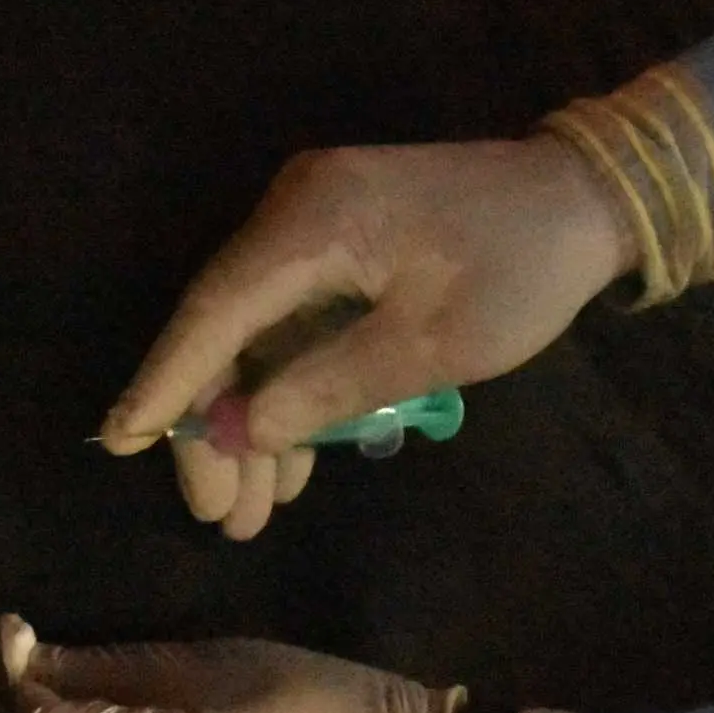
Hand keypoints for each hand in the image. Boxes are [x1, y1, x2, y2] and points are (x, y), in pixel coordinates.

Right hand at [96, 136, 634, 538]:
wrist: (589, 198)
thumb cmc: (519, 270)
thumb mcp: (431, 345)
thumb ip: (329, 387)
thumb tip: (244, 428)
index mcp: (313, 222)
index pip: (214, 310)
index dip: (167, 382)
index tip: (124, 442)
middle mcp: (296, 211)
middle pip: (225, 326)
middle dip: (216, 425)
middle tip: (216, 514)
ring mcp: (318, 224)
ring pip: (256, 332)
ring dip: (254, 418)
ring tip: (250, 511)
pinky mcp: (342, 243)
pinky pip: (292, 320)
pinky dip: (289, 388)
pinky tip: (291, 462)